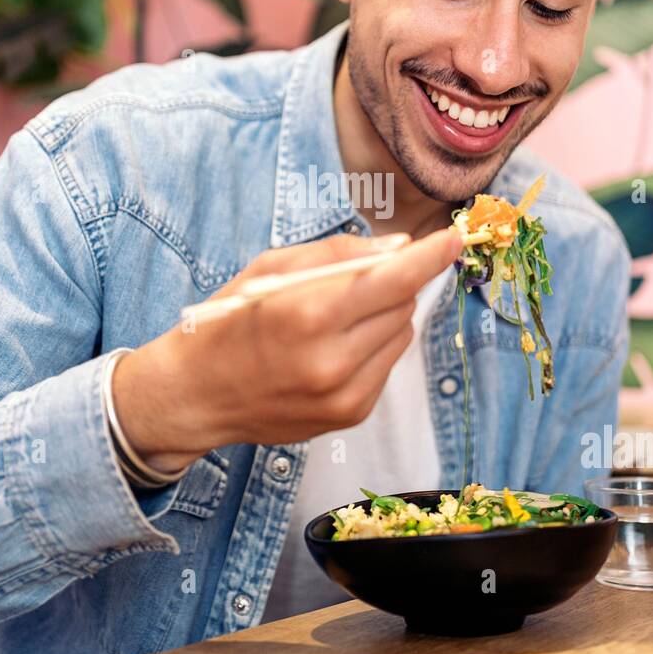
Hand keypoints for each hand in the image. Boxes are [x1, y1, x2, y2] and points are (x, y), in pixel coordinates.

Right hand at [112, 227, 462, 470]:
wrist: (196, 395)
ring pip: (401, 335)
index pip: (394, 280)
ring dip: (384, 315)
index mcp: (308, 313)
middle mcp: (332, 360)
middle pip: (402, 304)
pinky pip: (387, 365)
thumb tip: (400, 247)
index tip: (455, 238)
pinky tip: (334, 348)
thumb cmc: (229, 321)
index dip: (431, 257)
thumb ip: (339, 255)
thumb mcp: (270, 269)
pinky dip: (373, 347)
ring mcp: (344, 394)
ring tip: (335, 318)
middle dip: (392, 282)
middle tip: (358, 278)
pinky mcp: (351, 415)